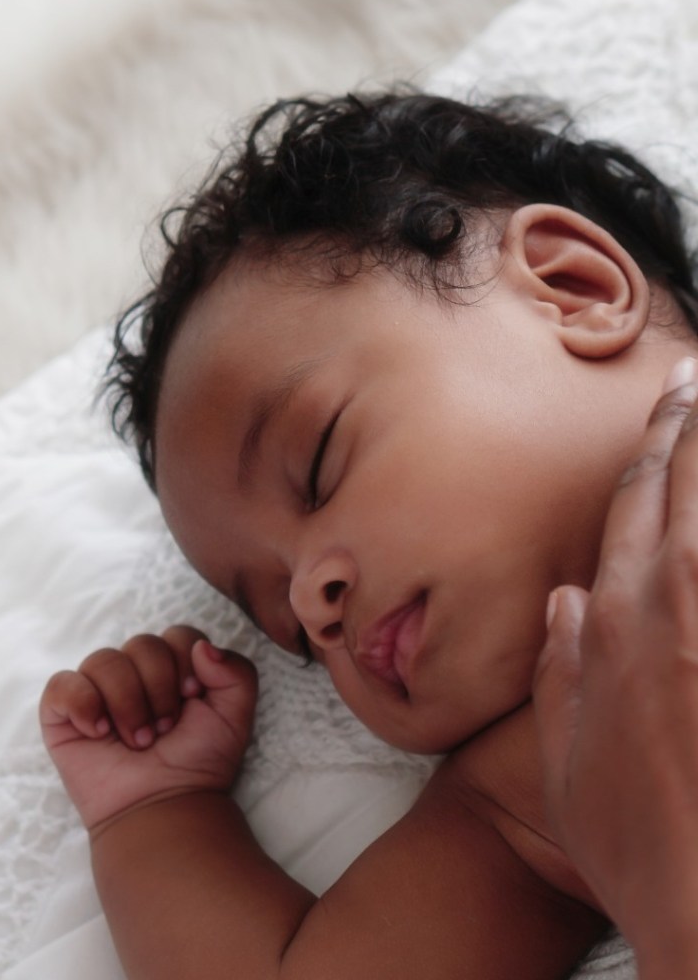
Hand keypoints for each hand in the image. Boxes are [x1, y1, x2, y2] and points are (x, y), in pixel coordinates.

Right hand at [40, 625, 256, 831]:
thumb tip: (202, 647)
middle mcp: (133, 672)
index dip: (185, 663)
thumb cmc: (197, 764)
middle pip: (142, 644)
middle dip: (159, 690)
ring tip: (138, 741)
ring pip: (103, 660)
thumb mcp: (235, 717)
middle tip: (164, 730)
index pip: (177, 635)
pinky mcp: (63, 713)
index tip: (191, 698)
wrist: (164, 809)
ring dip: (127, 704)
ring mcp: (96, 690)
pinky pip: (62, 684)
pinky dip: (83, 704)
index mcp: (172, 666)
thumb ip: (237, 672)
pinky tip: (99, 732)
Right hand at [534, 356, 697, 974]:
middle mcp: (671, 611)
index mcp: (611, 629)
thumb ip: (563, 670)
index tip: (666, 405)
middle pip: (684, 493)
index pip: (629, 511)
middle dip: (694, 426)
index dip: (649, 449)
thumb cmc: (640, 842)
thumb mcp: (568, 762)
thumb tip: (565, 603)